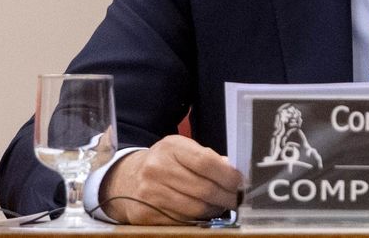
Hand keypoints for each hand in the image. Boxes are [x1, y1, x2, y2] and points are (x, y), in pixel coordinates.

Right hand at [99, 135, 242, 223]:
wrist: (128, 179)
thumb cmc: (165, 162)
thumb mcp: (183, 151)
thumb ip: (208, 159)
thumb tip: (233, 172)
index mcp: (171, 147)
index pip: (206, 162)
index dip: (228, 175)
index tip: (240, 183)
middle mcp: (157, 168)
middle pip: (203, 189)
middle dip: (226, 197)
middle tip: (236, 200)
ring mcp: (149, 193)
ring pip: (195, 209)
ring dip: (213, 210)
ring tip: (220, 206)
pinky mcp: (145, 214)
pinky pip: (181, 221)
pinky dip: (197, 220)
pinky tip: (202, 214)